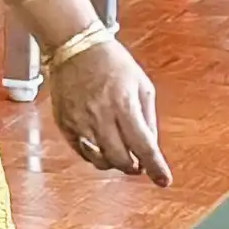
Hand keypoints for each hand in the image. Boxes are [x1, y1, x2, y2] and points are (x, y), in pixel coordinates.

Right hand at [42, 35, 171, 181]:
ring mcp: (80, 121)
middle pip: (121, 160)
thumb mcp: (142, 84)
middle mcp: (101, 116)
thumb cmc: (112, 62)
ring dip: (114, 163)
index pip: (144, 146)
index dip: (156, 168)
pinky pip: (82, 152)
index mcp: (124, 105)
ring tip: (119, 152)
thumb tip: (151, 146)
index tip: (164, 181)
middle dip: (134, 167)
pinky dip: (94, 155)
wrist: (75, 47)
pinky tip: (101, 145)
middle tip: (138, 164)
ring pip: (101, 160)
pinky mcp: (65, 123)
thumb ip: (148, 117)